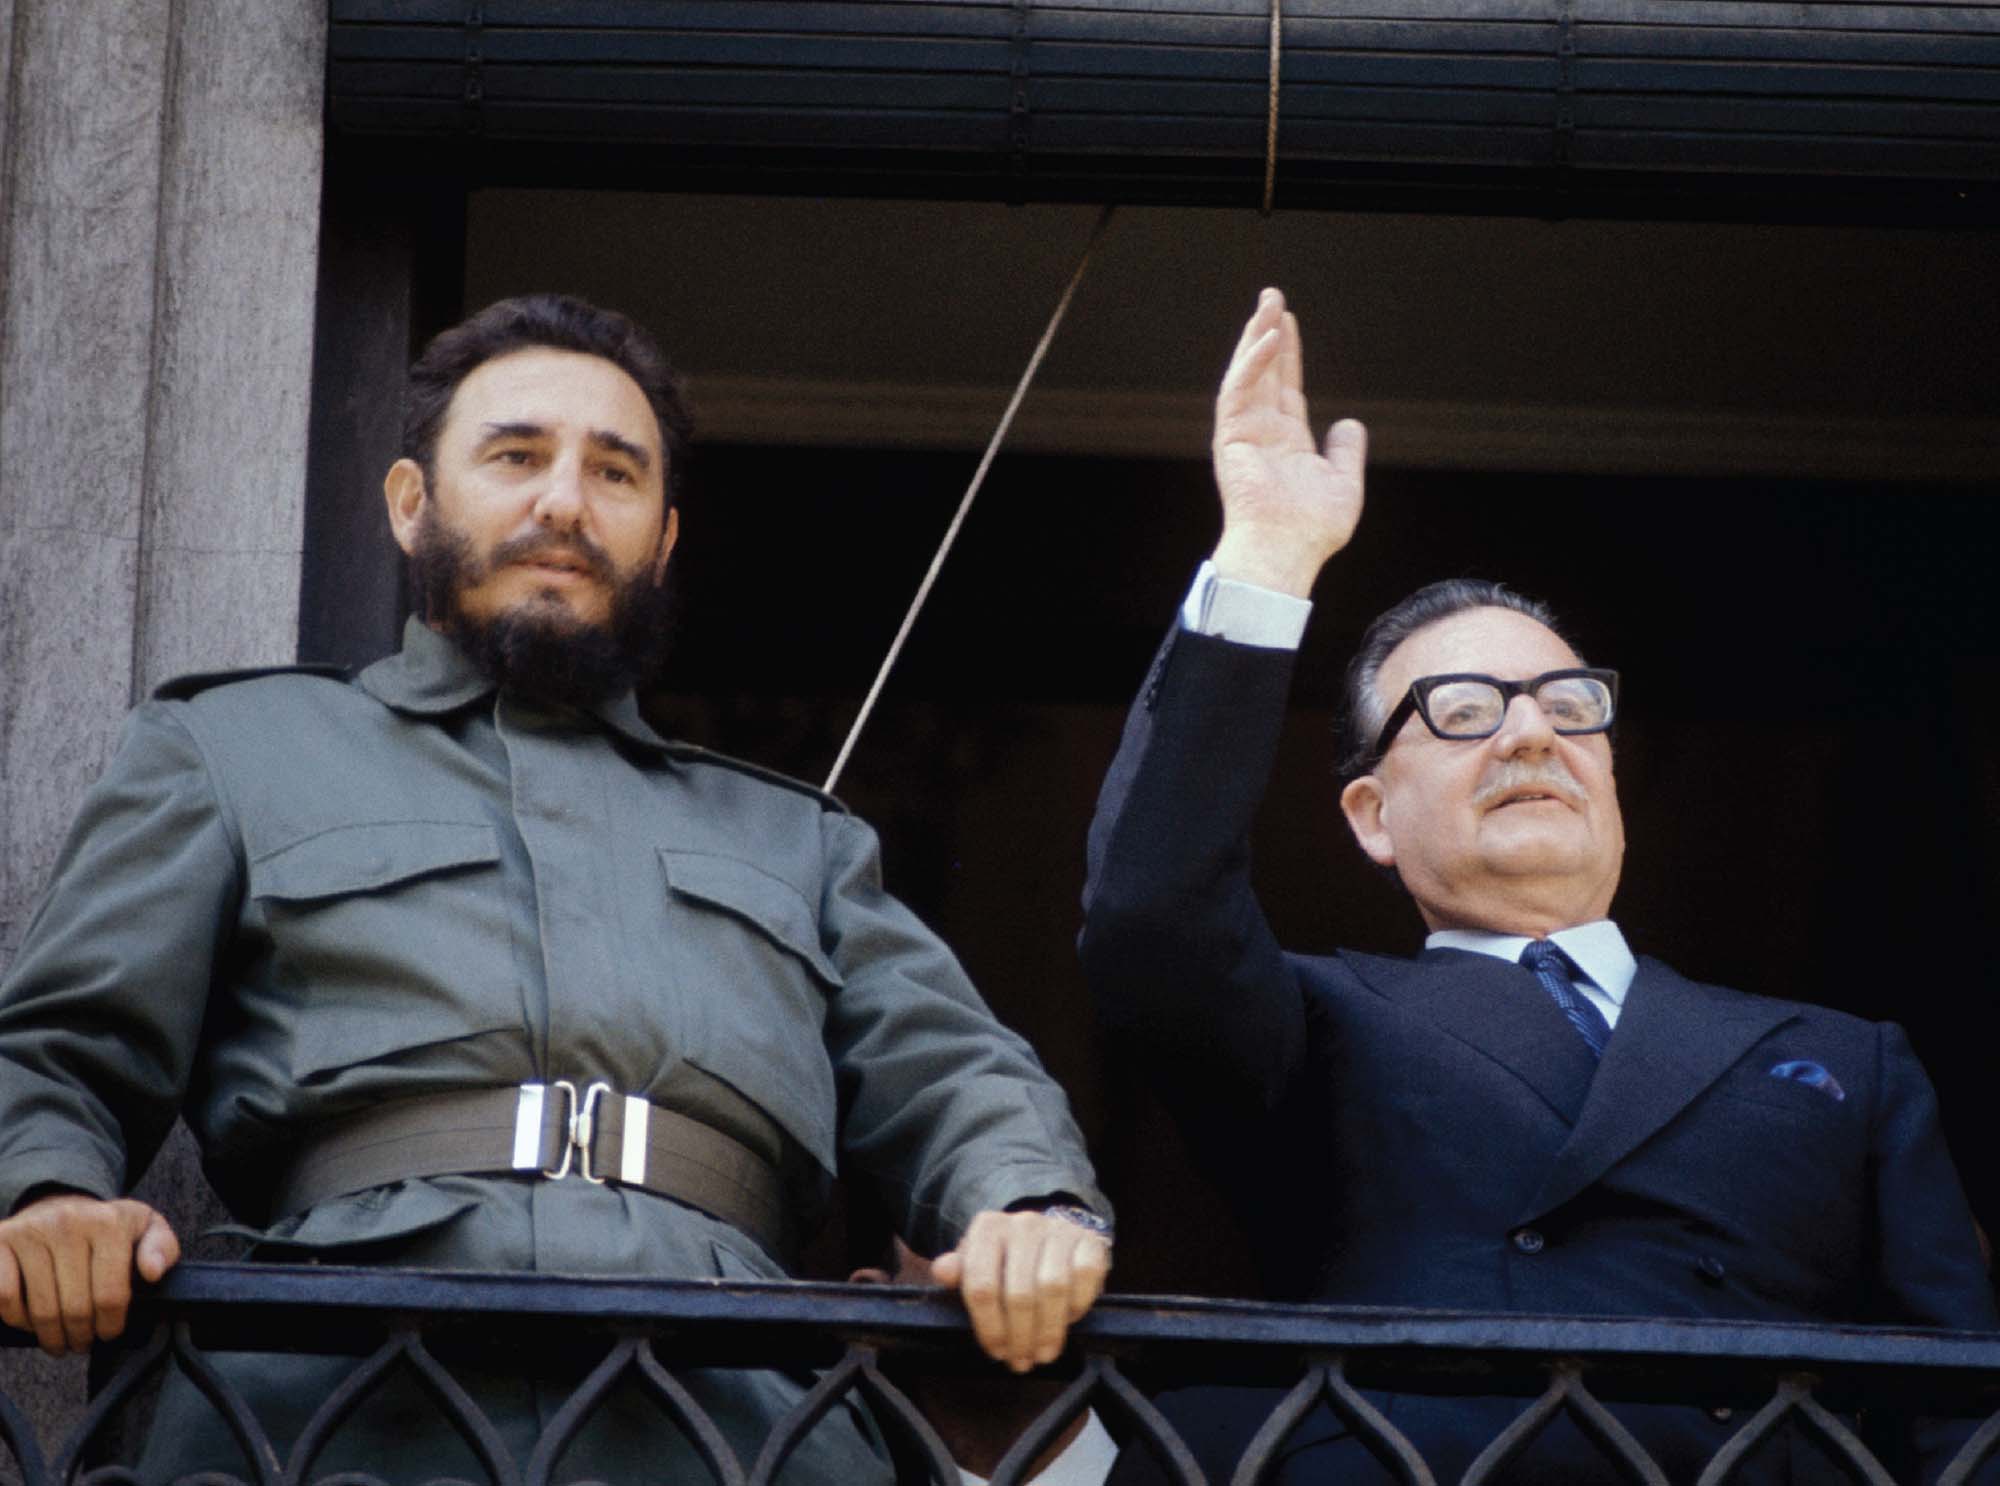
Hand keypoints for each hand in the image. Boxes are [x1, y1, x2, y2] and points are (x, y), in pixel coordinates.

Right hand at [0, 1193, 180, 1354]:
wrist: (61, 1203)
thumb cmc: (107, 1227)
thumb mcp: (146, 1229)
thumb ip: (162, 1249)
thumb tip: (152, 1272)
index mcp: (108, 1222)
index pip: (111, 1295)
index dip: (110, 1325)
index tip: (108, 1333)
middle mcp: (68, 1222)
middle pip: (75, 1308)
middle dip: (81, 1336)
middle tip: (82, 1343)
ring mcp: (30, 1231)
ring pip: (40, 1309)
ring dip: (51, 1336)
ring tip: (61, 1341)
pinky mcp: (0, 1240)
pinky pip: (5, 1298)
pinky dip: (17, 1319)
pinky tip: (31, 1322)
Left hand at [931, 1209, 1110, 1372]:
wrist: (1051, 1237)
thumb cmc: (1008, 1260)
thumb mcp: (978, 1264)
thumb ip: (959, 1272)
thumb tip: (943, 1271)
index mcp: (988, 1228)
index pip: (982, 1286)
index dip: (989, 1327)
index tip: (996, 1352)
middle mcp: (1023, 1223)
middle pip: (1019, 1293)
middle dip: (1020, 1337)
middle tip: (1020, 1361)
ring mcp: (1058, 1230)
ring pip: (1053, 1288)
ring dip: (1048, 1330)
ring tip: (1042, 1353)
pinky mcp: (1089, 1241)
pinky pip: (1084, 1278)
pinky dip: (1076, 1306)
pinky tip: (1068, 1321)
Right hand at [1210, 287, 1367, 596]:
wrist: (1287, 551)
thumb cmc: (1313, 529)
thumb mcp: (1344, 483)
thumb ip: (1346, 451)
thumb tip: (1349, 423)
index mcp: (1285, 442)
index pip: (1285, 387)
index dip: (1289, 355)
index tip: (1289, 322)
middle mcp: (1262, 433)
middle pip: (1264, 372)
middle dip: (1268, 333)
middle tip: (1272, 297)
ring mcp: (1244, 434)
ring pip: (1247, 374)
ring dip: (1256, 337)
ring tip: (1269, 303)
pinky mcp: (1231, 437)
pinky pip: (1239, 391)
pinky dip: (1253, 363)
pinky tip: (1270, 338)